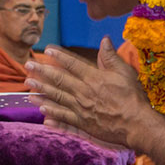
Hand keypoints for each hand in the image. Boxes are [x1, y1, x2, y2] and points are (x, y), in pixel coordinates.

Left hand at [25, 39, 154, 148]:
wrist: (136, 124)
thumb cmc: (133, 98)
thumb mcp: (125, 72)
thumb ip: (111, 57)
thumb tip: (105, 40)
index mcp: (93, 78)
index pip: (72, 64)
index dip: (59, 56)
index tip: (46, 50)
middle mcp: (83, 92)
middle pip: (59, 80)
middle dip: (42, 72)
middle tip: (28, 65)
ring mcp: (81, 109)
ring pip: (57, 98)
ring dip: (41, 91)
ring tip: (28, 86)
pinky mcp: (83, 124)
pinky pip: (63, 118)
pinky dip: (52, 114)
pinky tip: (42, 110)